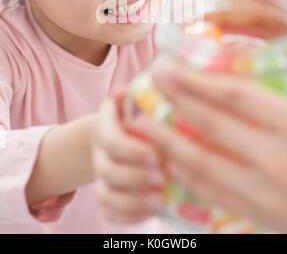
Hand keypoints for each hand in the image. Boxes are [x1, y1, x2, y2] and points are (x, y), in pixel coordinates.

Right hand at [89, 85, 166, 224]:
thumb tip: (122, 92)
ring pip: (107, 197)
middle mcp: (99, 155)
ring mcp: (101, 179)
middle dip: (136, 177)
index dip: (132, 151)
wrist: (116, 136)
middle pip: (108, 171)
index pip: (112, 142)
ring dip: (134, 202)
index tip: (157, 154)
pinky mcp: (107, 197)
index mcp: (105, 129)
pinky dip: (129, 217)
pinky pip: (110, 213)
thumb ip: (129, 97)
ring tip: (162, 201)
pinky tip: (153, 213)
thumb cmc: (132, 116)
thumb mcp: (130, 102)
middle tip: (164, 178)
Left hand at [131, 64, 286, 232]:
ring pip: (204, 164)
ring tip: (148, 123)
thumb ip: (286, 95)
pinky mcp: (264, 217)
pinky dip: (188, 175)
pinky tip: (172, 159)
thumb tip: (242, 75)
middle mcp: (279, 162)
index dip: (200, 79)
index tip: (172, 65)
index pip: (237, 96)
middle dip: (178, 101)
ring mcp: (269, 195)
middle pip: (213, 125)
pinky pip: (215, 194)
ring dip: (171, 141)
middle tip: (153, 82)